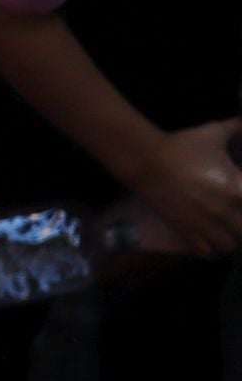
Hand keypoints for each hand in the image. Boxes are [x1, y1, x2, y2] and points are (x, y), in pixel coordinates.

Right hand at [123, 118, 241, 257]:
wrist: (147, 162)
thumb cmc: (182, 146)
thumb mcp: (214, 133)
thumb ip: (236, 127)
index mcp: (238, 188)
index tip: (240, 193)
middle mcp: (225, 212)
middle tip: (238, 214)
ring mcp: (204, 224)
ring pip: (230, 246)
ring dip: (232, 239)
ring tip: (228, 230)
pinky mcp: (185, 231)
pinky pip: (206, 252)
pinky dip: (212, 250)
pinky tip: (211, 239)